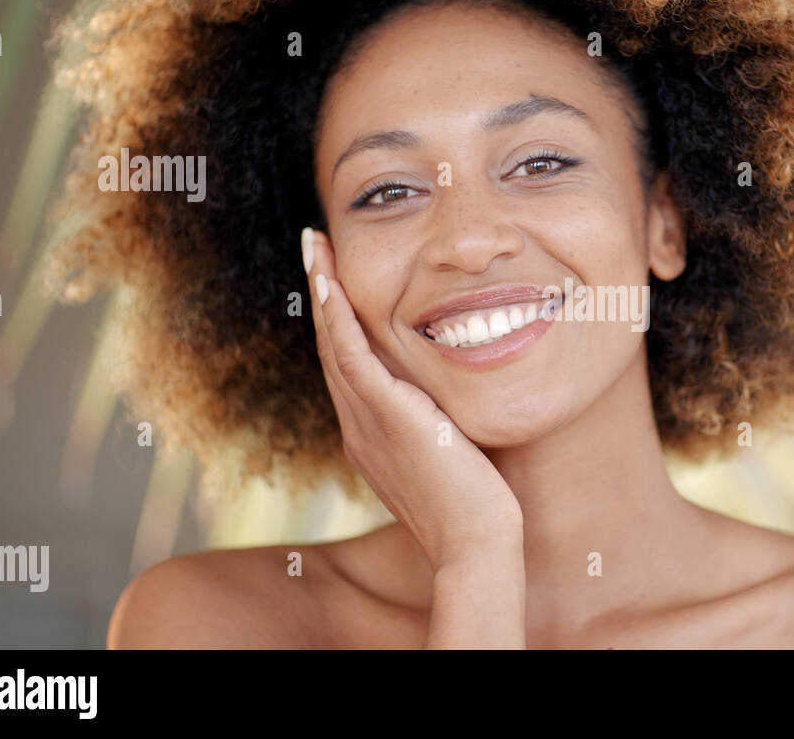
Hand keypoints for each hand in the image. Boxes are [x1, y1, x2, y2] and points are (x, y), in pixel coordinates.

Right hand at [302, 227, 522, 569]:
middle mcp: (359, 429)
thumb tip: (458, 403)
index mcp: (372, 437)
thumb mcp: (454, 457)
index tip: (338, 281)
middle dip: (323, 294)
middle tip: (316, 247)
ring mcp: (366, 424)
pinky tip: (331, 283)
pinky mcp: (385, 419)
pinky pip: (351, 358)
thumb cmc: (477, 510)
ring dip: (323, 291)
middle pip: (332, 348)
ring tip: (316, 246)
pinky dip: (338, 319)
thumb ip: (444, 425)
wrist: (476, 547)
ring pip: (334, 345)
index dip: (340, 322)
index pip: (350, 367)